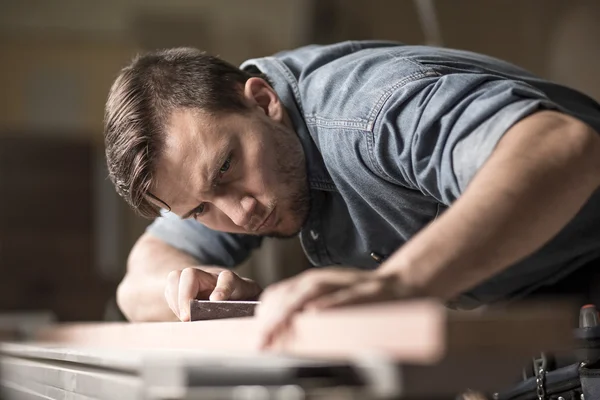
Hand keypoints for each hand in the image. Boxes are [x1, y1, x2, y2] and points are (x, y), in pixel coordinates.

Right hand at [165, 267, 261, 320]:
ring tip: (184, 318)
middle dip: (185, 296)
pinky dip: (172, 303)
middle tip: (187, 318)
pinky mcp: (185, 286)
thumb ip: (252, 313)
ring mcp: (198, 280)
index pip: (228, 279)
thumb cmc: (247, 307)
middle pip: (191, 274)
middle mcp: (214, 278)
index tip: (215, 300)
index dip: (222, 288)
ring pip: (177, 277)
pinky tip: (181, 315)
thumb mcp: (256, 310)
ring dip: (175, 299)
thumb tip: (252, 325)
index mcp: (237, 284)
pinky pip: (170, 288)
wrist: (238, 298)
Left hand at [255, 267, 406, 347]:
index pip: (279, 293)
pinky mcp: (368, 291)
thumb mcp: (329, 299)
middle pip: (291, 294)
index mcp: (315, 282)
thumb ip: (307, 309)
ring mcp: (347, 283)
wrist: (402, 284)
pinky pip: (346, 297)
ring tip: (276, 329)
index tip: (256, 334)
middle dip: (272, 319)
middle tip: (261, 342)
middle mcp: (327, 279)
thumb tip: (280, 328)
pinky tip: (315, 313)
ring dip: (291, 311)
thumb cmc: (363, 297)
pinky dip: (329, 304)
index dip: (264, 313)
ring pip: (312, 292)